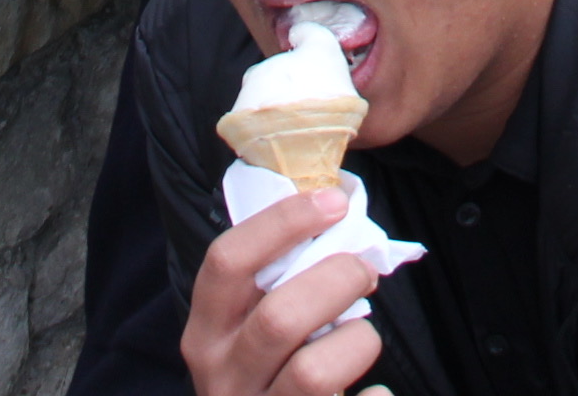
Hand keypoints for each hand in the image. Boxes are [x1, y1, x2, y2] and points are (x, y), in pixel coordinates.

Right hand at [182, 189, 383, 395]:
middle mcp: (223, 377)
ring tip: (362, 336)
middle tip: (363, 271)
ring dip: (357, 341)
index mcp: (205, 334)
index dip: (283, 223)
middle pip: (278, 317)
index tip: (334, 202)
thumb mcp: (246, 329)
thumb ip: (274, 281)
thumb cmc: (265, 373)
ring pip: (314, 371)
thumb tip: (335, 201)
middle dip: (336, 280)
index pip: (227, 261)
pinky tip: (372, 391)